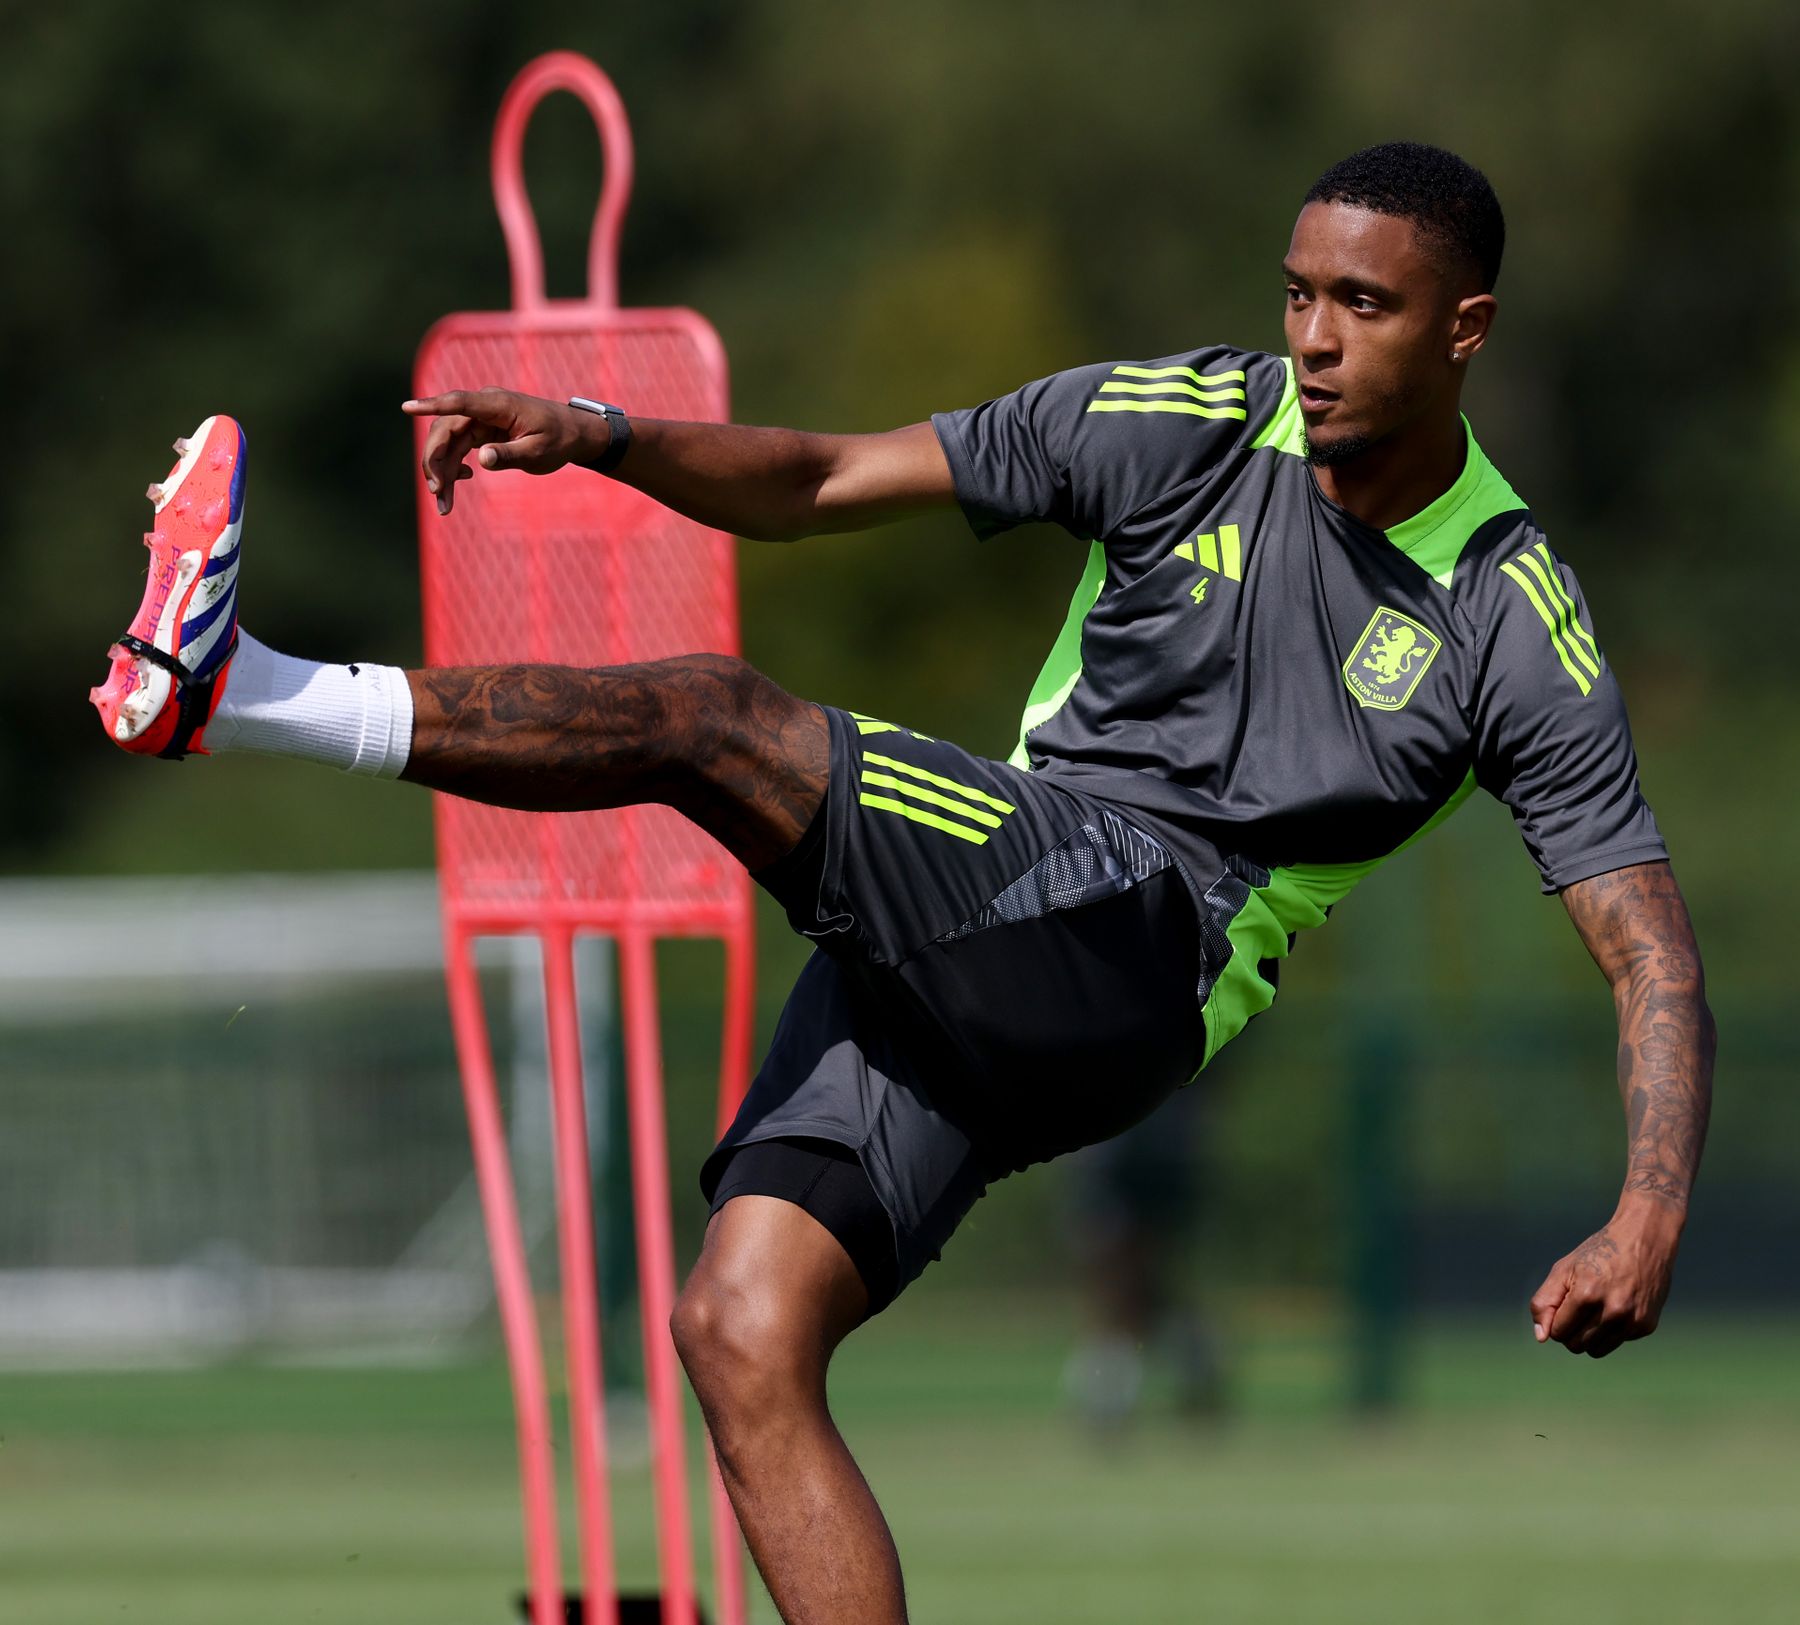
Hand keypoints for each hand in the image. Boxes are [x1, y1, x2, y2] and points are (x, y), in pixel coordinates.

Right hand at [402, 389, 595, 514]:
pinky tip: (459, 481)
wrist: (573, 434)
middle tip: (437, 492)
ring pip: (448, 443)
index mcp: (497, 405)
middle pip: (445, 430)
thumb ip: (510, 455)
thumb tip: (482, 460)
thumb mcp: (538, 453)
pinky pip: (458, 448)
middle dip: (435, 461)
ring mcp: (480, 419)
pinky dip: (454, 468)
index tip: (406, 408)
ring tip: (444, 505)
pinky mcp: (480, 432)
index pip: (458, 403)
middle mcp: (483, 407)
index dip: (431, 405)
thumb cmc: (559, 440)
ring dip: (442, 472)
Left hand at [1528, 1198, 1681, 1357]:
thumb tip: (1541, 1337)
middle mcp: (1612, 1311)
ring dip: (1588, 1336)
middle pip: (1576, 1345)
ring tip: (1593, 1310)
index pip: (1557, 1333)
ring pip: (1596, 1350)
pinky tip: (1617, 1305)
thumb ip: (1545, 1302)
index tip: (1564, 1303)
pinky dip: (1611, 1330)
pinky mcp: (1646, 1326)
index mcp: (1587, 1295)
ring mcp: (1632, 1321)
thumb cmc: (1598, 1253)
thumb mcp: (1564, 1269)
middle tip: (1578, 1307)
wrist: (1644, 1239)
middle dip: (1570, 1330)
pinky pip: (1616, 1342)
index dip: (1555, 1320)